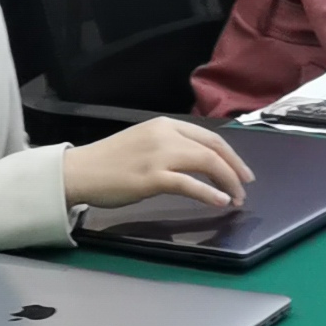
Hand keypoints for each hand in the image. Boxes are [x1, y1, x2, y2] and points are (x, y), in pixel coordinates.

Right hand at [63, 116, 249, 215]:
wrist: (79, 171)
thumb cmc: (109, 162)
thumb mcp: (144, 143)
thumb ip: (171, 147)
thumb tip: (199, 161)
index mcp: (165, 125)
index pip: (210, 137)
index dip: (231, 155)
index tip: (241, 171)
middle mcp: (165, 135)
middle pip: (214, 148)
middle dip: (235, 168)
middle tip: (246, 186)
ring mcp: (158, 156)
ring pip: (207, 162)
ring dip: (227, 182)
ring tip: (235, 198)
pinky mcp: (151, 178)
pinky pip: (189, 184)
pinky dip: (209, 192)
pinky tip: (220, 201)